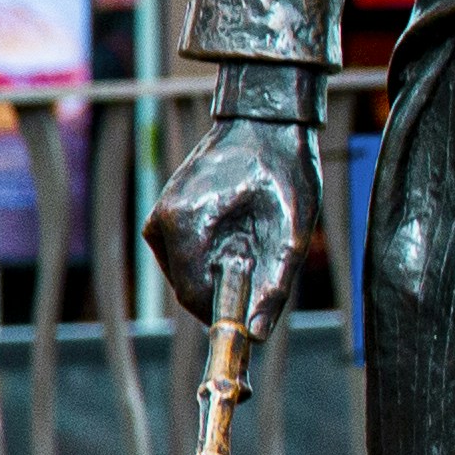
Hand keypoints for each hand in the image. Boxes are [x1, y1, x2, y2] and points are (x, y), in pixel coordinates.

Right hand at [144, 119, 319, 342]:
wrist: (265, 119)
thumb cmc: (284, 166)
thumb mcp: (294, 228)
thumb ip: (276, 283)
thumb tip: (256, 334)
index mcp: (186, 222)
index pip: (194, 294)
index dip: (226, 311)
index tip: (258, 308)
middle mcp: (163, 220)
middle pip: (188, 288)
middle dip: (225, 288)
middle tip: (262, 262)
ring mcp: (160, 215)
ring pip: (186, 275)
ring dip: (219, 272)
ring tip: (253, 239)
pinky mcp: (165, 214)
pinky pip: (183, 257)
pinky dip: (209, 257)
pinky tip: (235, 233)